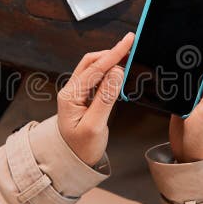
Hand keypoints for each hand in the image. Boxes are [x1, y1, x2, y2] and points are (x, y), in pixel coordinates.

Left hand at [57, 32, 134, 165]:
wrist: (72, 163)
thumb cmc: (81, 148)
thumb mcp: (95, 125)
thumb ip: (106, 97)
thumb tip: (117, 71)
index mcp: (70, 96)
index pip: (94, 68)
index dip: (114, 53)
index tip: (129, 41)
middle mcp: (71, 91)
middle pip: (92, 62)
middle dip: (111, 52)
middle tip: (132, 44)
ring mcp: (77, 94)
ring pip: (94, 69)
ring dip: (111, 61)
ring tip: (129, 55)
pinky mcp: (84, 98)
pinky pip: (97, 79)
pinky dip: (110, 72)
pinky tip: (120, 71)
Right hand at [169, 49, 202, 162]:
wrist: (189, 158)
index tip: (192, 43)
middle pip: (202, 63)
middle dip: (190, 58)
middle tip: (177, 57)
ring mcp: (198, 94)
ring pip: (189, 72)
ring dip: (180, 69)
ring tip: (171, 69)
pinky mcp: (185, 99)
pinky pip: (180, 83)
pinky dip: (174, 80)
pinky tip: (168, 78)